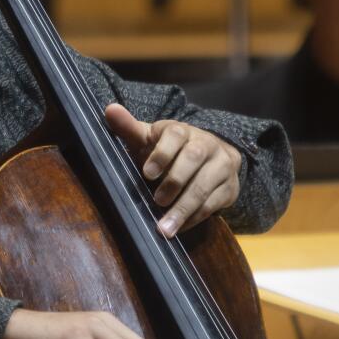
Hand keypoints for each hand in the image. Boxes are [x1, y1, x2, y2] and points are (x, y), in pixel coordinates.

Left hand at [105, 103, 240, 236]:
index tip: (147, 173)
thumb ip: (128, 127)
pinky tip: (178, 227)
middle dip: (175, 181)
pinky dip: (194, 218)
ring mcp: (221, 165)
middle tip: (157, 200)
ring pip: (205, 186)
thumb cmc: (168, 148)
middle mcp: (206, 144)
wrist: (209, 155)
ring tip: (165, 228)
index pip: (175, 135)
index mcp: (182, 131)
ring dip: (184, 208)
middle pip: (194, 158)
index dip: (162, 153)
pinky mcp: (229, 188)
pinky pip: (213, 205)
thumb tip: (110, 110)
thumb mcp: (148, 138)